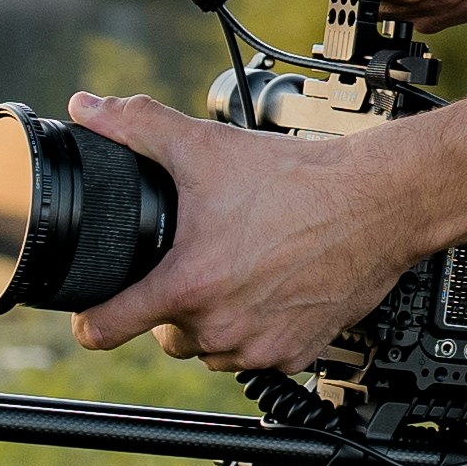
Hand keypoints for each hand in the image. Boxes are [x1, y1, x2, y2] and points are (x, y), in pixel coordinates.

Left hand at [63, 91, 416, 371]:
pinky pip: (255, 356)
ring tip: (236, 271)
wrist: (377, 201)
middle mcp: (221, 326)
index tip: (92, 311)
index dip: (90, 319)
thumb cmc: (298, 179)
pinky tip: (270, 288)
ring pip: (210, 348)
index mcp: (188, 285)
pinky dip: (255, 329)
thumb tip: (89, 110)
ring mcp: (260, 347)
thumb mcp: (206, 145)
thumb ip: (136, 127)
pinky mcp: (296, 355)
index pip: (105, 330)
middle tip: (196, 260)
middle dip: (170, 303)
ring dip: (212, 320)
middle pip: (163, 334)